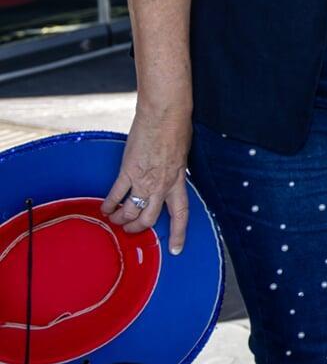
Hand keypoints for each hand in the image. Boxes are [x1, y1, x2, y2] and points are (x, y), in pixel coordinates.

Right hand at [101, 97, 192, 253]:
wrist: (164, 114)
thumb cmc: (177, 129)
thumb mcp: (184, 155)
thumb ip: (177, 171)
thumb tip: (172, 177)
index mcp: (178, 180)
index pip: (181, 213)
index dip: (179, 233)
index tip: (177, 249)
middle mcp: (161, 185)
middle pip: (150, 218)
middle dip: (139, 228)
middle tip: (132, 230)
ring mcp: (143, 179)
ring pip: (131, 211)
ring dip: (122, 219)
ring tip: (116, 219)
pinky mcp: (127, 171)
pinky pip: (116, 195)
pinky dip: (109, 204)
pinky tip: (105, 209)